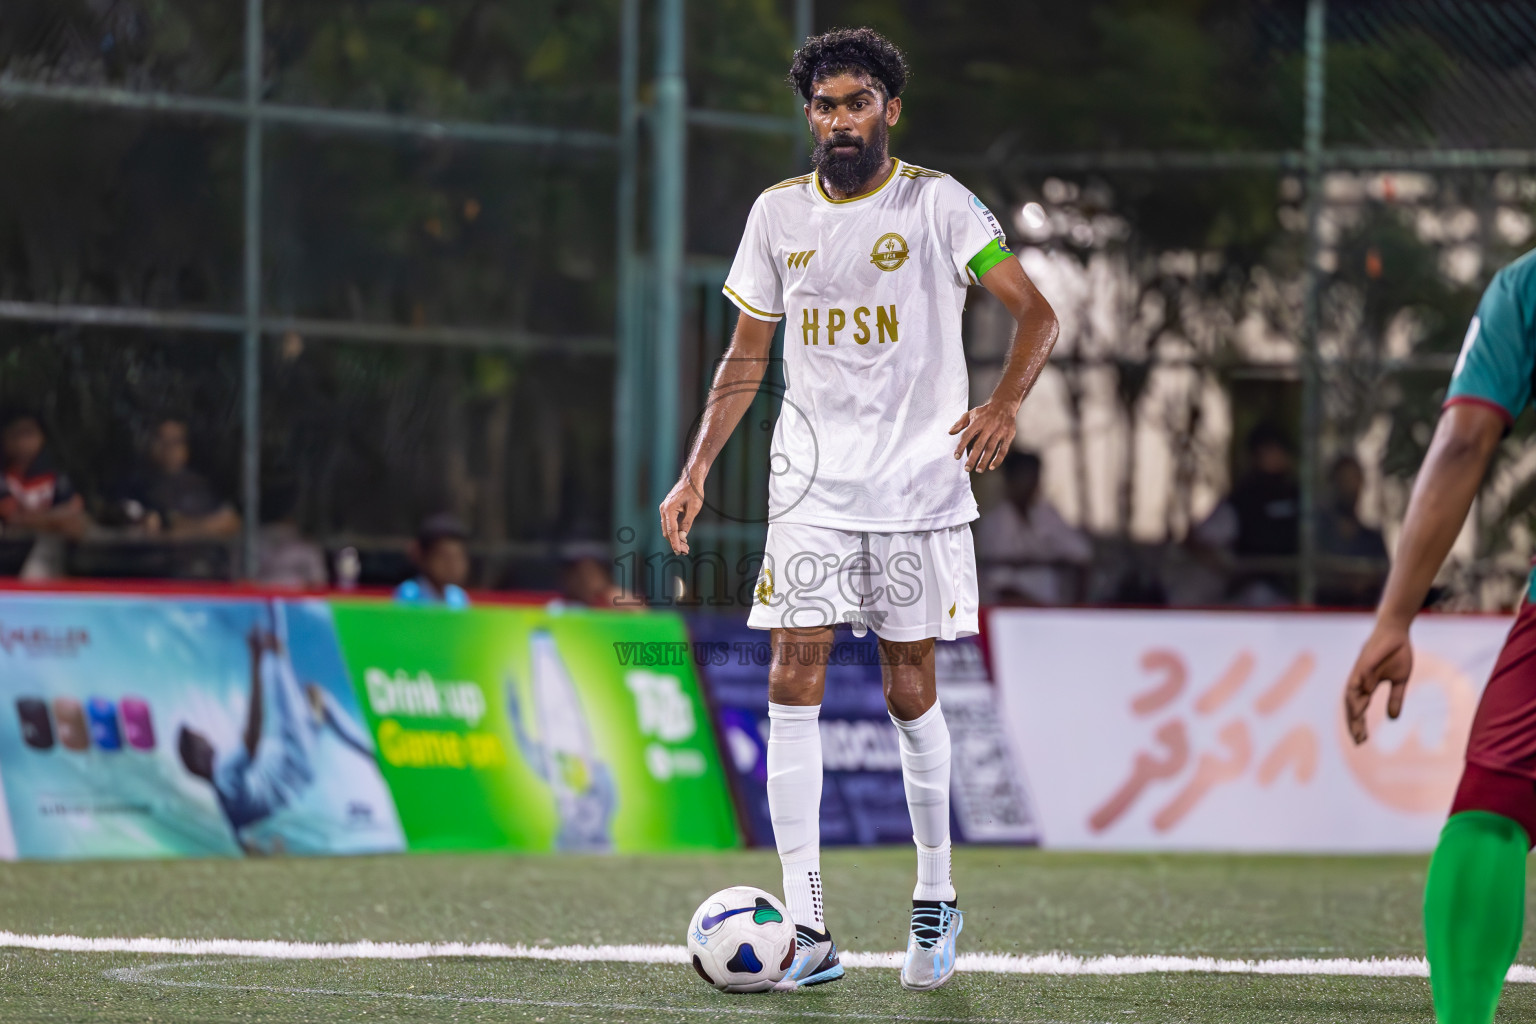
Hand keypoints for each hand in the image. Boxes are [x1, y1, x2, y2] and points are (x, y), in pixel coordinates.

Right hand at [659, 470, 705, 554]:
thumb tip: (683, 537)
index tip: (678, 552)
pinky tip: (682, 538)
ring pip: (667, 529)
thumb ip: (687, 523)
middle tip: (685, 552)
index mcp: (669, 509)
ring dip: (675, 538)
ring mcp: (664, 509)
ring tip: (685, 547)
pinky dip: (675, 532)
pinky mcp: (668, 509)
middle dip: (675, 542)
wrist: (692, 479)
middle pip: (667, 531)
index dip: (675, 542)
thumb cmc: (694, 491)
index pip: (671, 530)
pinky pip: (669, 523)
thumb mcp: (694, 508)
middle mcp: (664, 509)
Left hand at [949, 400, 1017, 472]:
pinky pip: (1003, 450)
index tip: (956, 456)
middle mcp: (988, 427)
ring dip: (984, 461)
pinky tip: (992, 467)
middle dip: (973, 458)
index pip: (967, 435)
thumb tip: (950, 432)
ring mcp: (999, 431)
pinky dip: (998, 459)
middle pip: (979, 445)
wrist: (1004, 405)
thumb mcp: (971, 413)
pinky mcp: (1008, 435)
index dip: (961, 446)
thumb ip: (960, 423)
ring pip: (991, 448)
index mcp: (978, 422)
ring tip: (978, 470)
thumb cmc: (985, 412)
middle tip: (967, 468)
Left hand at [1343, 620, 1413, 744]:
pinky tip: (1359, 705)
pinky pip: (1357, 679)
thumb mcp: (1400, 681)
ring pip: (1351, 695)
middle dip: (1354, 723)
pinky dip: (1356, 692)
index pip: (1359, 709)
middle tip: (1359, 741)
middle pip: (1352, 706)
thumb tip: (1392, 719)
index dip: (1359, 724)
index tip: (1362, 740)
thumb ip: (1395, 698)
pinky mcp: (1363, 663)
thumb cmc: (1396, 654)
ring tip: (1357, 727)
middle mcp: (1359, 680)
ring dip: (1353, 711)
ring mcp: (1360, 672)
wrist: (1396, 632)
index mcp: (1367, 686)